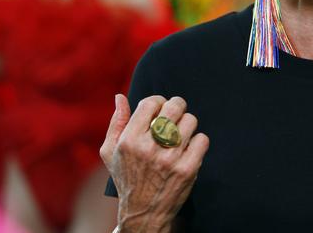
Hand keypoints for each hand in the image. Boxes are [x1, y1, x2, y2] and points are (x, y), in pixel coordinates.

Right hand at [100, 94, 209, 232]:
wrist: (143, 214)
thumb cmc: (126, 178)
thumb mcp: (110, 152)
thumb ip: (116, 122)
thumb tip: (120, 97)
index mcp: (129, 140)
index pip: (151, 102)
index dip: (159, 101)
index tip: (160, 109)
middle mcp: (148, 148)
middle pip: (175, 107)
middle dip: (177, 106)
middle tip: (176, 114)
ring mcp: (169, 159)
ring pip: (191, 121)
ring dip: (188, 125)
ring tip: (181, 134)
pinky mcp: (187, 169)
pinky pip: (202, 139)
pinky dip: (198, 142)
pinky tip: (188, 149)